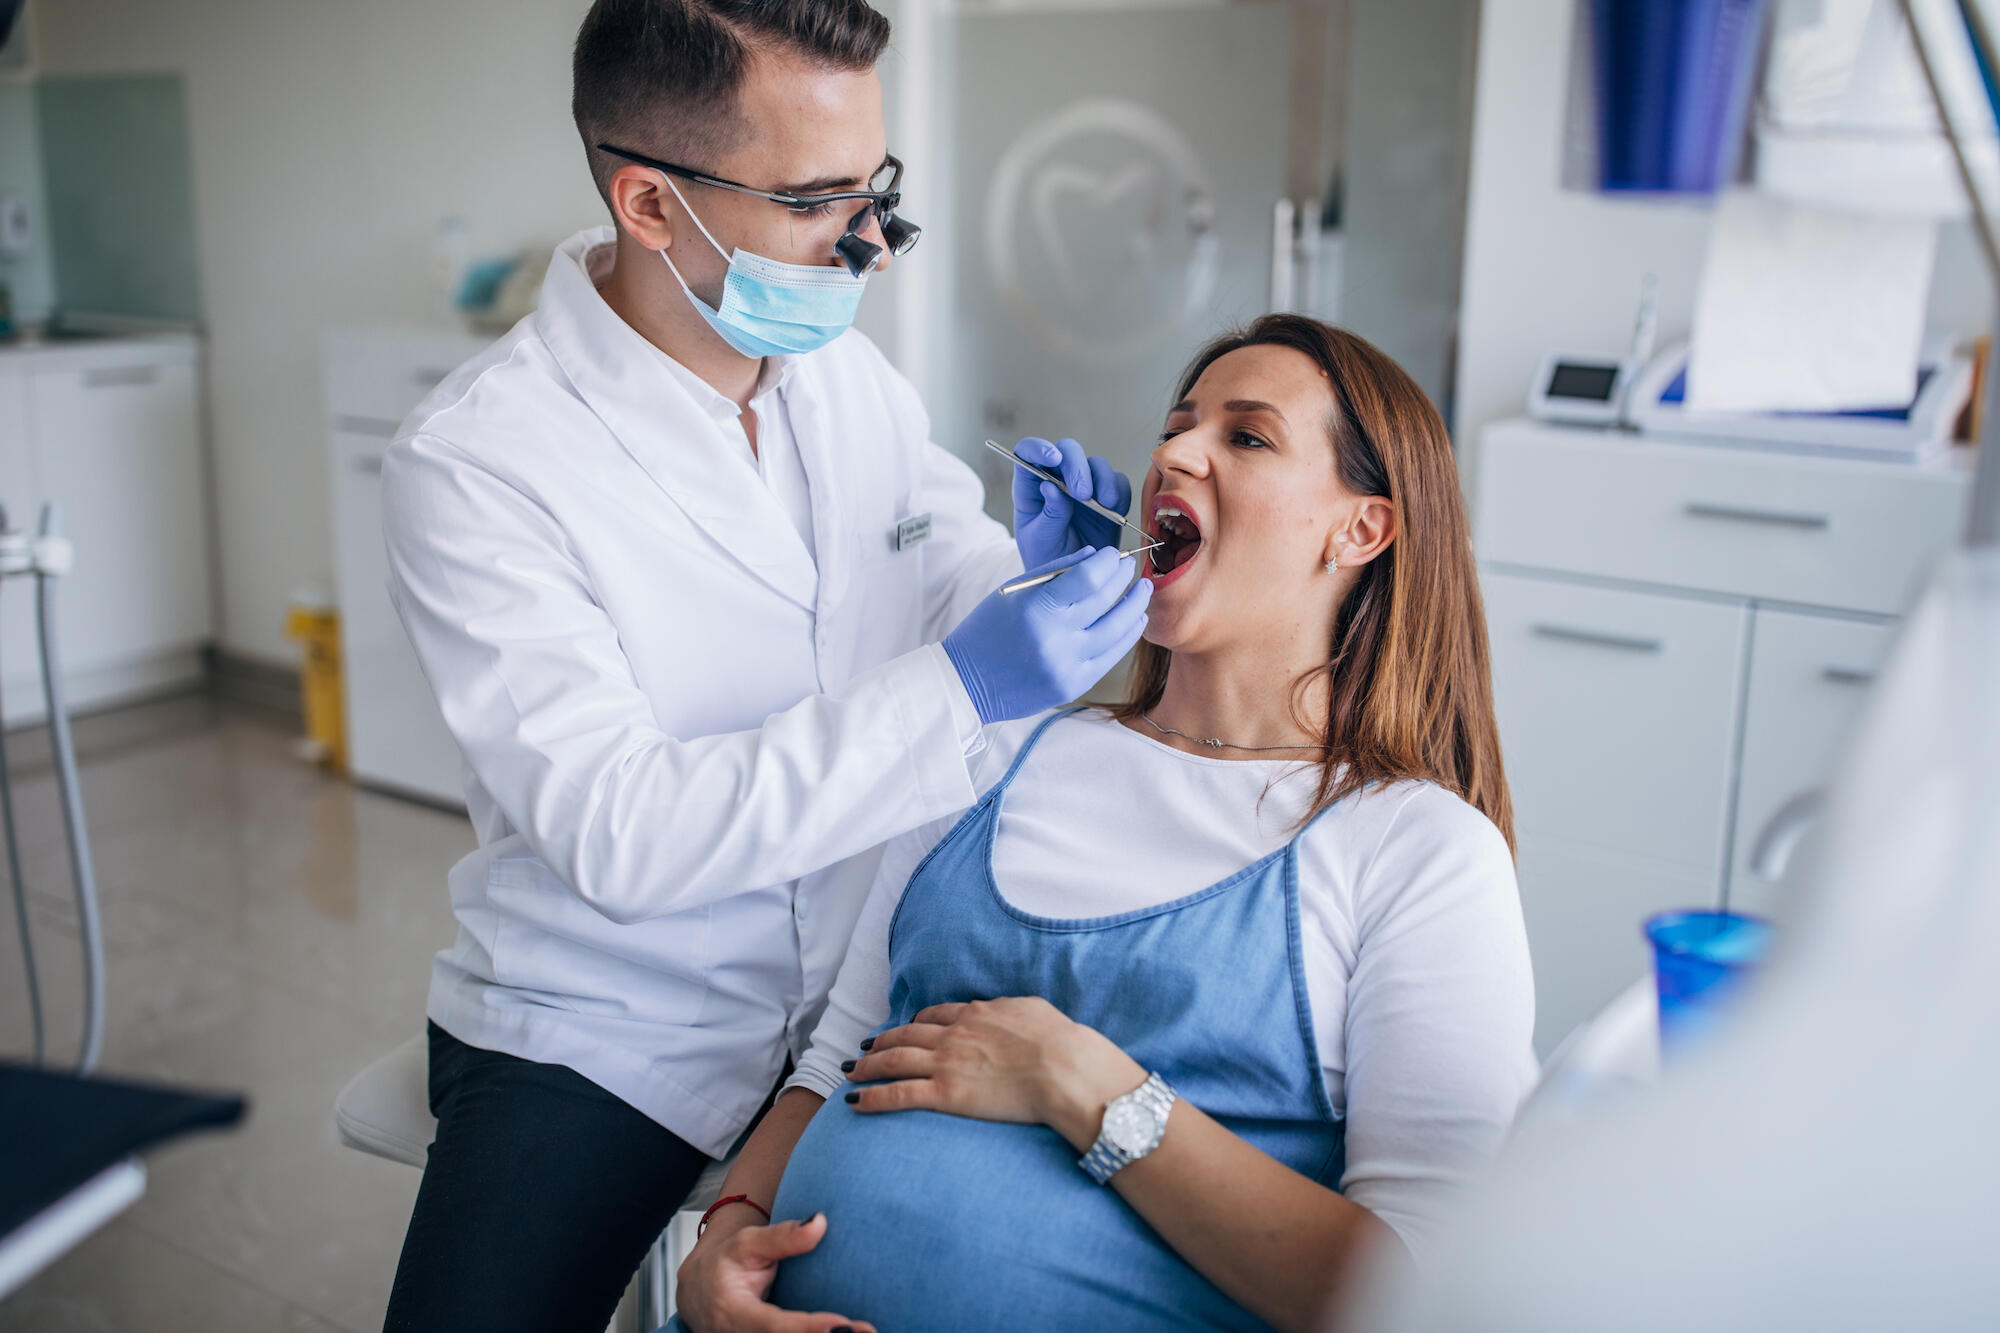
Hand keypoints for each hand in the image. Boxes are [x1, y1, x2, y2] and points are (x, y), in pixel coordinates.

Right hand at [674, 1212, 875, 1332]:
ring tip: (865, 1332)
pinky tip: (848, 1332)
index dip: (806, 1328)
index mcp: (732, 1313)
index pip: (773, 1324)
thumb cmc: (725, 1264)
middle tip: (866, 1331)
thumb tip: (819, 1222)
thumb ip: (782, 1236)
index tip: (840, 1324)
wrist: (701, 1290)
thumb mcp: (747, 1243)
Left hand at [844, 997, 1147, 1151]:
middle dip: (882, 1042)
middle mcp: (953, 1035)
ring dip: (868, 1066)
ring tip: (851, 1071)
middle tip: (865, 1049)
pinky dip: (872, 1097)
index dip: (915, 1021)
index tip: (906, 1027)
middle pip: (906, 1035)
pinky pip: (898, 1094)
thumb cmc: (1059, 1040)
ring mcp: (946, 1063)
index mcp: (975, 1014)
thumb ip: (1013, 1010)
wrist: (1061, 1066)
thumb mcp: (1033, 1010)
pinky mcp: (945, 1093)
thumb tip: (1010, 1012)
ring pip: (893, 1061)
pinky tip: (854, 1102)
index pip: (935, 1014)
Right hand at [941, 546, 1150, 725]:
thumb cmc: (987, 630)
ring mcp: (1066, 664)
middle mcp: (1054, 637)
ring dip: (1135, 607)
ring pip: (1118, 630)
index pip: (1088, 577)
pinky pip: (1111, 657)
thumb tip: (1095, 555)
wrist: (966, 682)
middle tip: (1131, 568)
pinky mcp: (1073, 686)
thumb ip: (1055, 570)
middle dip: (1124, 579)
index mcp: (1036, 607)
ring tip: (1141, 591)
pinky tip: (1134, 621)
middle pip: (1107, 600)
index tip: (1115, 554)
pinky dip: (1127, 636)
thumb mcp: (1014, 591)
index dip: (1109, 562)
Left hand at [1012, 437, 1133, 569]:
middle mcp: (1058, 479)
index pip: (1027, 453)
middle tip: (1083, 494)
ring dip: (1102, 479)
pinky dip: (1118, 491)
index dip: (1038, 448)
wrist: (1073, 580)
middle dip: (1077, 466)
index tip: (1052, 458)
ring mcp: (1084, 486)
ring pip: (1096, 464)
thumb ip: (1048, 515)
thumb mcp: (1041, 541)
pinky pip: (1117, 482)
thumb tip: (1051, 487)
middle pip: (1068, 451)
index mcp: (1030, 487)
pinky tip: (1114, 509)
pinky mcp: (1107, 497)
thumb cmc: (1048, 558)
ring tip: (1104, 504)